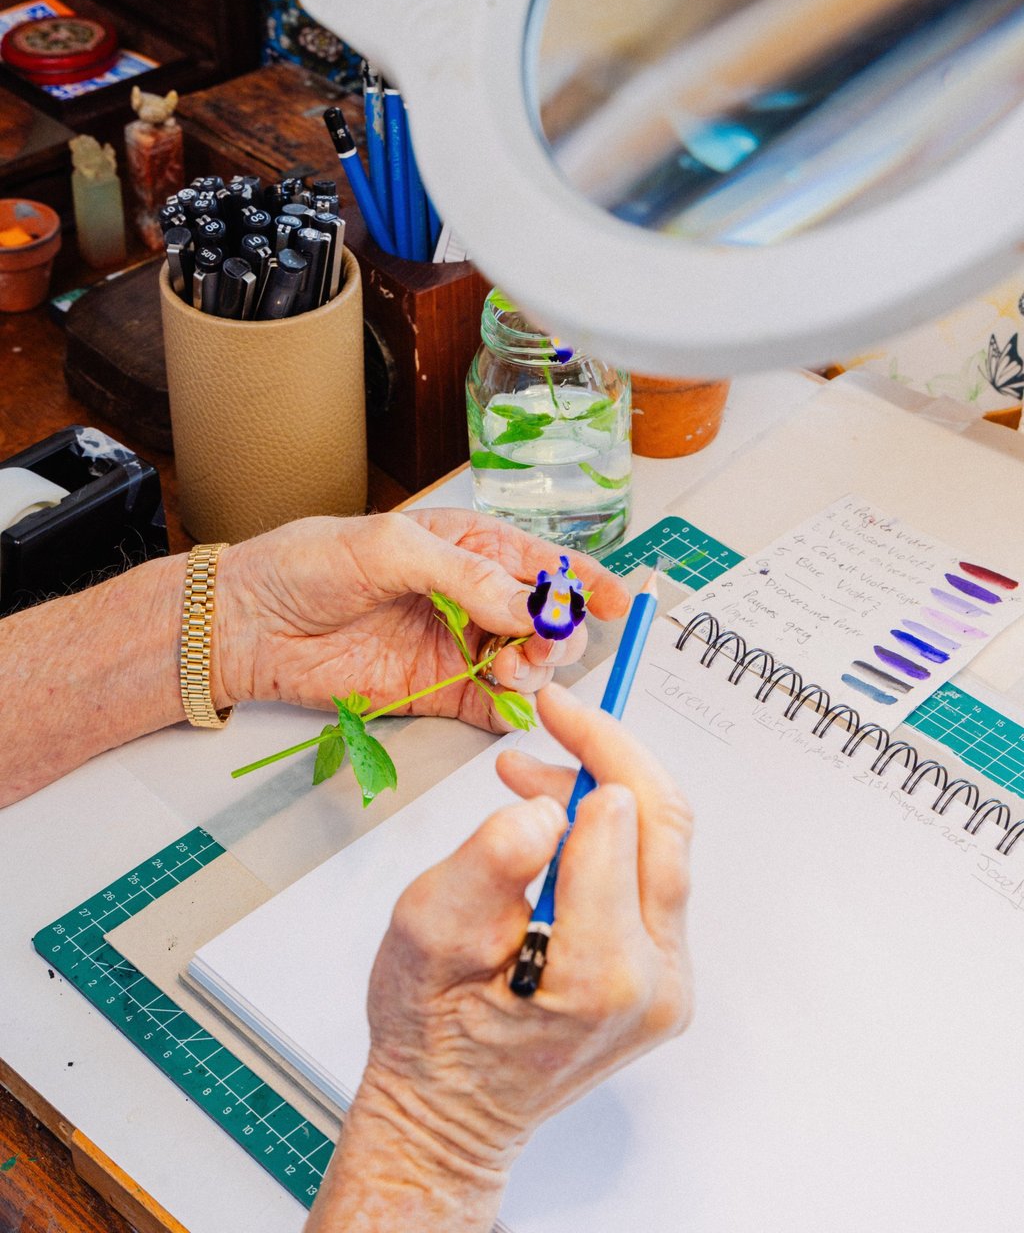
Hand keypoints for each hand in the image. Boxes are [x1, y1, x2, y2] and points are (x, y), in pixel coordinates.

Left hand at [213, 509, 627, 729]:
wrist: (250, 625)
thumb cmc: (308, 565)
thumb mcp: (389, 547)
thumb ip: (465, 573)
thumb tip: (523, 604)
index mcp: (470, 548)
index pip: (544, 563)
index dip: (586, 581)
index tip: (616, 601)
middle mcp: (473, 598)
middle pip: (549, 620)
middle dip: (560, 632)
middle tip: (541, 641)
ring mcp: (459, 648)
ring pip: (530, 665)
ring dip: (537, 669)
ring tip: (510, 667)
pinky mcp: (440, 693)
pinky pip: (494, 708)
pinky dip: (513, 710)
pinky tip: (507, 702)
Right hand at [349, 683, 692, 1181]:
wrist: (450, 1113)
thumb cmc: (430, 1032)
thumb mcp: (427, 932)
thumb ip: (490, 860)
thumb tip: (549, 807)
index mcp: (602, 973)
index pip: (620, 824)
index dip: (587, 752)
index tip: (552, 710)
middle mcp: (654, 983)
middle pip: (665, 827)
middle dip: (612, 756)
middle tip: (561, 716)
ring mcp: (665, 985)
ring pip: (660, 848)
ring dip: (606, 795)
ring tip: (532, 780)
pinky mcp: (660, 978)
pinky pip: (650, 879)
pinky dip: (609, 836)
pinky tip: (558, 823)